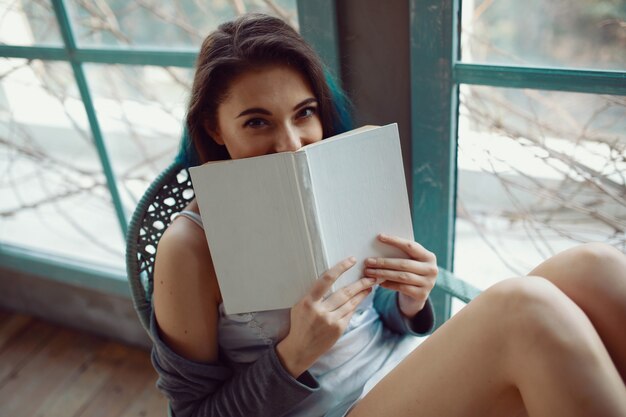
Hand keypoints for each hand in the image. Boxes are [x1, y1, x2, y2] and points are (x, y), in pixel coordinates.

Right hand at [276, 257, 376, 377]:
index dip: (340, 268)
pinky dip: (355, 304)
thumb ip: (314, 295)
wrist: (300, 349)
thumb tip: (330, 280)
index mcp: (309, 302)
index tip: (351, 260)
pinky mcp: (338, 329)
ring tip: (370, 285)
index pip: (326, 279)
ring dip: (362, 293)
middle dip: (361, 283)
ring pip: (351, 303)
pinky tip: (361, 298)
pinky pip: (350, 313)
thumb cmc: (299, 324)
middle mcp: (321, 311)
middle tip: (371, 275)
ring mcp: (331, 321)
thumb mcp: (300, 306)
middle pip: (345, 292)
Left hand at [364, 234, 437, 317]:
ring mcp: (428, 283)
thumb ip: (401, 254)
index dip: (395, 241)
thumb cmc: (411, 272)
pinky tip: (378, 282)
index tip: (379, 237)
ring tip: (369, 272)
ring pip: (401, 276)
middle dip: (384, 262)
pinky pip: (401, 288)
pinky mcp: (422, 295)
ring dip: (383, 274)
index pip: (410, 246)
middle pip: (404, 264)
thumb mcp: (410, 262)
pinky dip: (388, 284)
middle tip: (368, 261)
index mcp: (429, 256)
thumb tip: (378, 244)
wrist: (418, 294)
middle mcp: (431, 269)